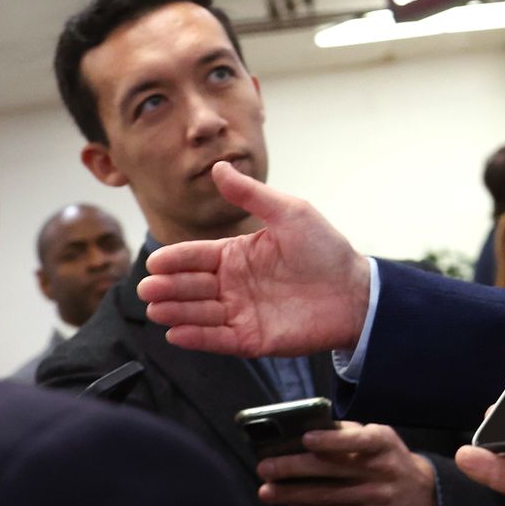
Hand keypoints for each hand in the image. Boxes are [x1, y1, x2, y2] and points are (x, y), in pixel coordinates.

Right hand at [137, 161, 371, 356]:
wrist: (356, 292)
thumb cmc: (326, 250)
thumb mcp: (289, 213)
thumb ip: (252, 195)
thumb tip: (220, 166)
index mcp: (238, 254)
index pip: (197, 256)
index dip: (175, 259)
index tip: (154, 261)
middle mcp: (234, 284)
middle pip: (192, 285)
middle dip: (169, 286)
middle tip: (148, 288)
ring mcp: (242, 312)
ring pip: (200, 312)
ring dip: (177, 311)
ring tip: (156, 309)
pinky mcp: (253, 339)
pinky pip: (218, 339)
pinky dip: (197, 337)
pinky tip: (176, 333)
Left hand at [256, 422, 438, 505]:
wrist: (419, 493)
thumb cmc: (388, 457)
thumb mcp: (378, 436)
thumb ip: (348, 433)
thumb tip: (307, 429)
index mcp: (383, 442)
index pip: (358, 440)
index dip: (332, 440)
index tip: (306, 438)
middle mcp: (381, 470)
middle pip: (333, 470)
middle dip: (295, 468)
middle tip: (266, 468)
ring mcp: (376, 497)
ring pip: (328, 496)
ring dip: (293, 493)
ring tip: (267, 491)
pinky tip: (289, 503)